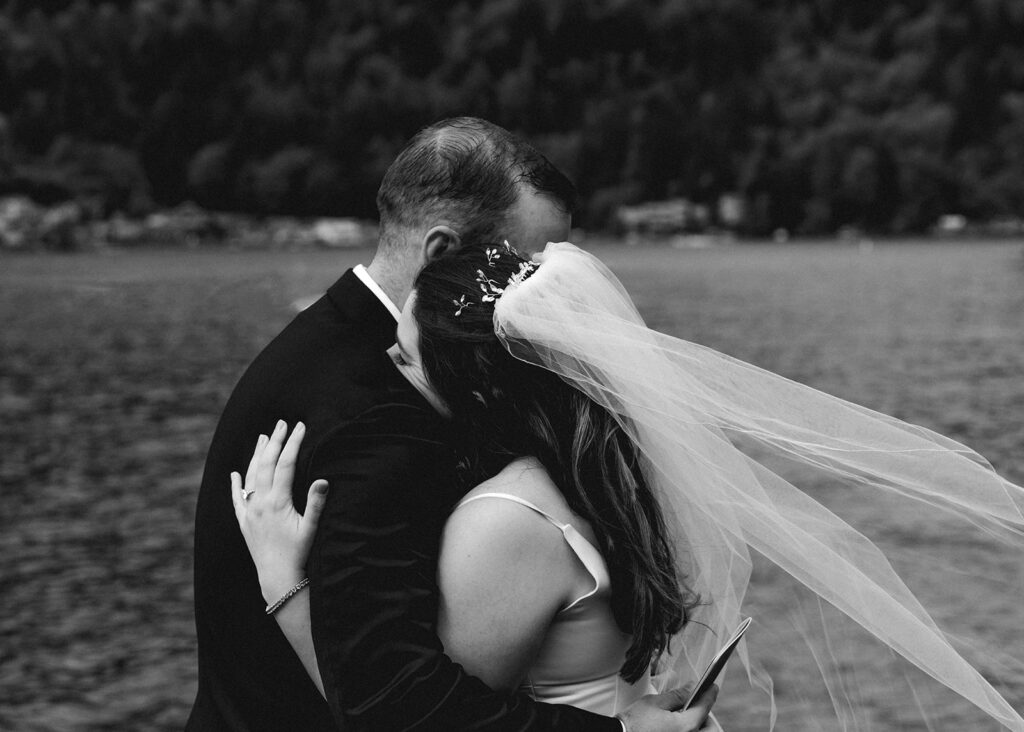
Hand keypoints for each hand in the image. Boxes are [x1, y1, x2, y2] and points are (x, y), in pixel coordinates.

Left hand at [230, 420, 328, 601]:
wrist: (277, 578)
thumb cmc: (298, 554)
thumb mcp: (311, 528)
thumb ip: (316, 503)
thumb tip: (322, 480)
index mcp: (277, 502)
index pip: (285, 464)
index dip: (293, 443)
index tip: (300, 426)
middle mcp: (260, 504)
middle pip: (266, 464)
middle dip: (275, 441)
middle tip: (282, 423)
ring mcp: (250, 512)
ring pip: (251, 476)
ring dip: (257, 455)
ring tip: (263, 437)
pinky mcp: (244, 523)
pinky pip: (236, 499)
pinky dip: (235, 485)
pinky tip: (234, 474)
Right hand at [617, 684, 717, 731]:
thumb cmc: (635, 722)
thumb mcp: (656, 703)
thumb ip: (677, 695)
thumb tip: (691, 688)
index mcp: (685, 727)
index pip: (704, 708)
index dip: (710, 694)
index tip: (713, 686)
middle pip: (710, 729)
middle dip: (707, 717)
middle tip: (698, 706)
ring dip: (699, 726)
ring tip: (687, 716)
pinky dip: (689, 730)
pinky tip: (679, 725)